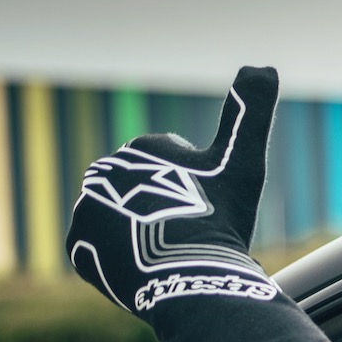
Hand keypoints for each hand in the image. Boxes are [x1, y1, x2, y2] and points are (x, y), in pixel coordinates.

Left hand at [68, 66, 278, 315]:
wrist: (187, 276)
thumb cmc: (219, 218)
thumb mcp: (245, 160)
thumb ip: (252, 111)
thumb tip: (264, 65)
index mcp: (143, 148)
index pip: (176, 172)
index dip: (201, 193)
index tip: (213, 211)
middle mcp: (106, 171)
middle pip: (147, 196)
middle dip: (168, 212)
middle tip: (193, 238)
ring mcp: (87, 210)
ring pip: (125, 223)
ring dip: (144, 235)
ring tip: (170, 256)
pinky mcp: (77, 247)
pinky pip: (102, 252)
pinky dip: (121, 260)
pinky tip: (146, 267)